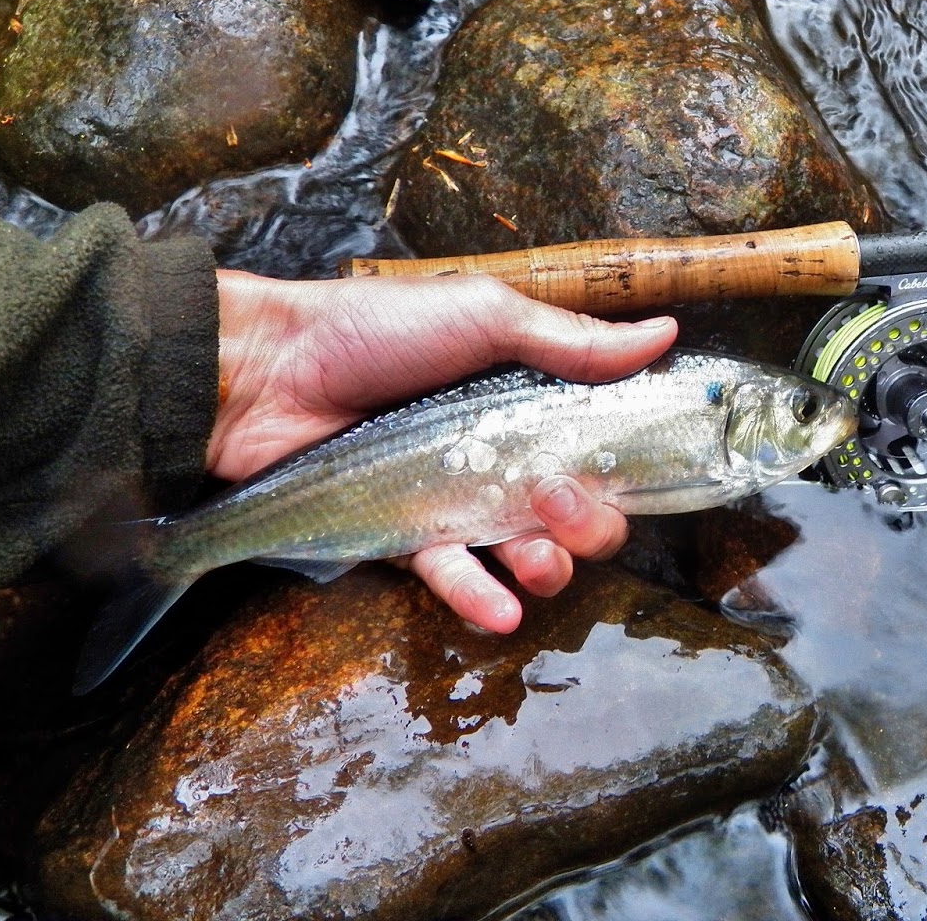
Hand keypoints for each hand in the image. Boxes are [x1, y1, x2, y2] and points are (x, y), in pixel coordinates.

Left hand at [208, 270, 675, 630]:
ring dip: (548, 564)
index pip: (599, 444)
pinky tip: (505, 611)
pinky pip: (453, 577)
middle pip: (575, 509)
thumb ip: (571, 340)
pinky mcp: (405, 536)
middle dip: (592, 521)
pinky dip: (482, 599)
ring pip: (525, 552)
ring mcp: (454, 499)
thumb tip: (663, 334)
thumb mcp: (484, 315)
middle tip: (566, 503)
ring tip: (539, 557)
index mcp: (526, 398)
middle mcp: (500, 453)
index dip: (626, 466)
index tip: (642, 471)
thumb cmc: (373, 330)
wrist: (263, 372)